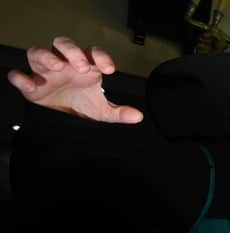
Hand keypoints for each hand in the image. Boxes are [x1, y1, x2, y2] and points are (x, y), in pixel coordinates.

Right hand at [7, 36, 141, 122]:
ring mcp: (45, 72)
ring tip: (57, 67)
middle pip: (63, 44)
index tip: (110, 69)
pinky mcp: (30, 85)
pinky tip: (27, 83)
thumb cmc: (82, 105)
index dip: (101, 56)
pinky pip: (19, 75)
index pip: (92, 53)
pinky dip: (20, 77)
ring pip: (38, 52)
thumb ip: (119, 112)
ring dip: (46, 57)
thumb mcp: (103, 111)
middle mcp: (64, 64)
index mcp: (85, 66)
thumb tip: (138, 116)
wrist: (62, 119)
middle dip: (72, 51)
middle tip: (82, 66)